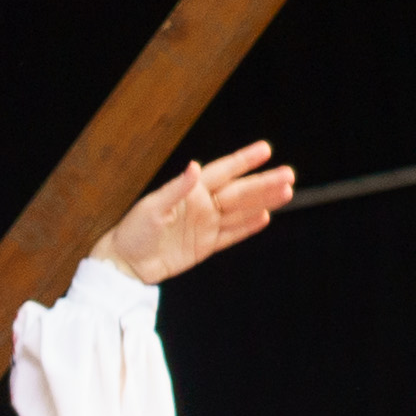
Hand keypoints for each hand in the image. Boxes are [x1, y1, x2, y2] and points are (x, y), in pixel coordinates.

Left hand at [94, 140, 293, 283]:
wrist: (125, 265)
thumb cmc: (133, 231)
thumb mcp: (152, 208)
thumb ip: (177, 189)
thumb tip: (195, 167)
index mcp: (190, 192)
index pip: (222, 172)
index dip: (243, 161)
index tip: (265, 150)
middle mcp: (201, 206)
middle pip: (238, 192)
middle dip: (264, 183)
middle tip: (289, 174)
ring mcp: (205, 226)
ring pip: (240, 211)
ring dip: (263, 202)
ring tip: (286, 192)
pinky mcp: (204, 246)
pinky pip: (230, 235)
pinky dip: (247, 227)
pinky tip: (264, 217)